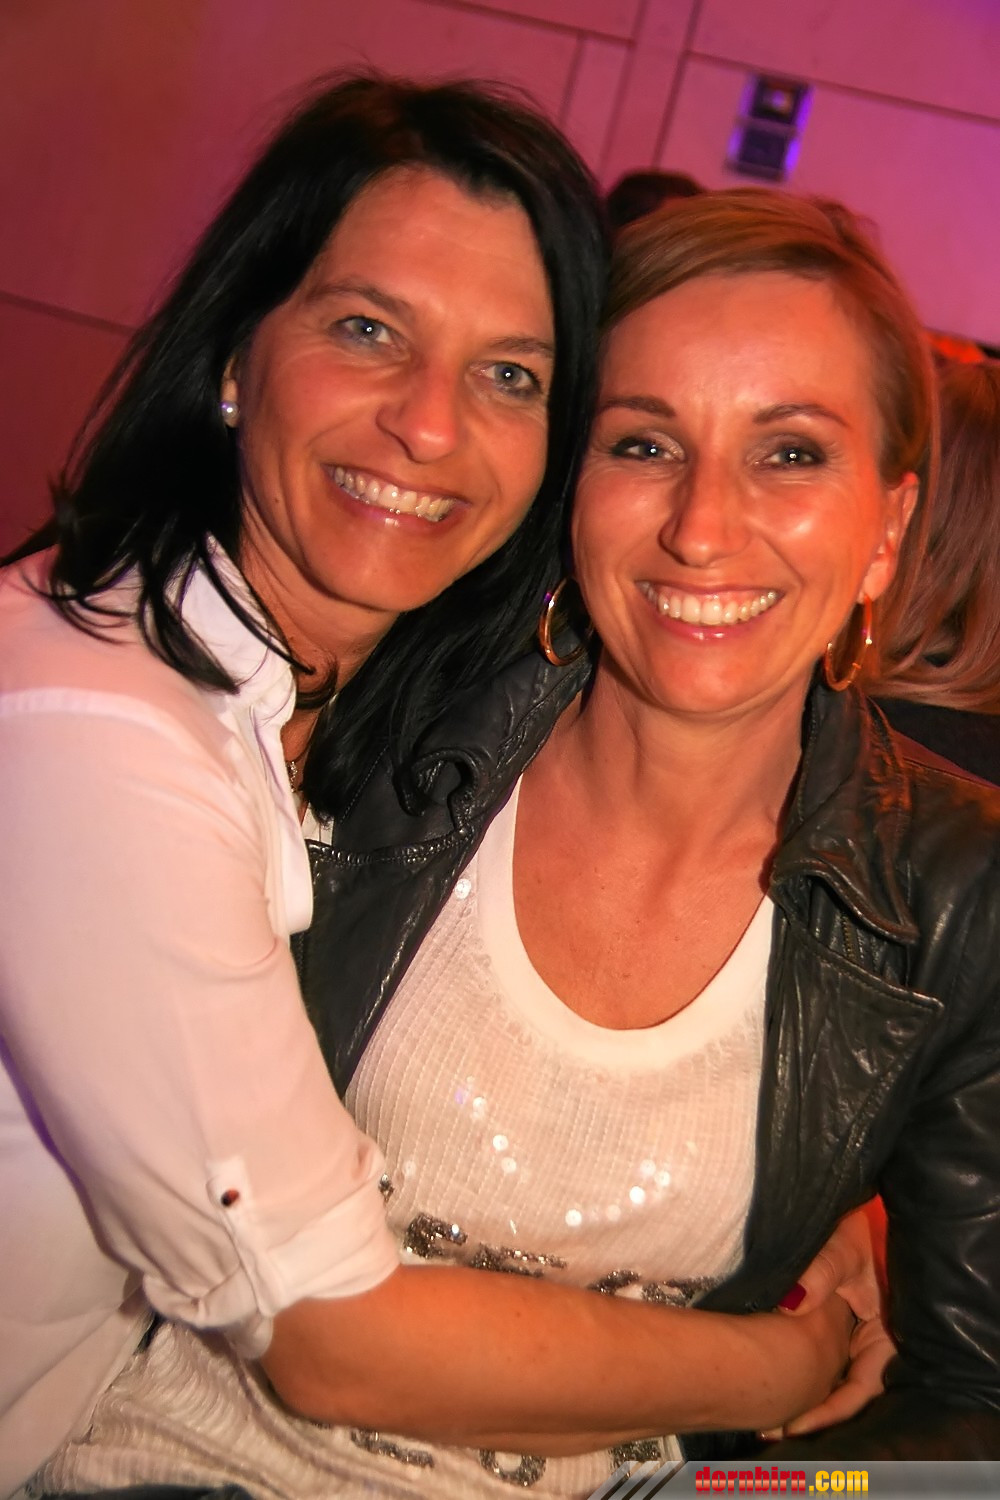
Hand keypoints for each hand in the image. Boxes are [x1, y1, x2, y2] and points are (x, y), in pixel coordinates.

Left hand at [762, 1199, 893, 1438]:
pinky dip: (797, 1376)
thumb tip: (793, 1302)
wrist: (833, 1202)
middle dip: (813, 1414)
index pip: (863, 1386)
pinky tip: (768, 1386)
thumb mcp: (840, 1246)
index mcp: (883, 1331)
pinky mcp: (827, 1326)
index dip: (834, 1409)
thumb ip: (821, 1272)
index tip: (800, 1423)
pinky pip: (815, 1362)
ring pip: (829, 1380)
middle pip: (844, 1391)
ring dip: (803, 1399)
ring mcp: (847, 1334)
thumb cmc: (848, 1224)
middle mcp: (867, 1339)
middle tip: (775, 1430)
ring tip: (767, 1419)